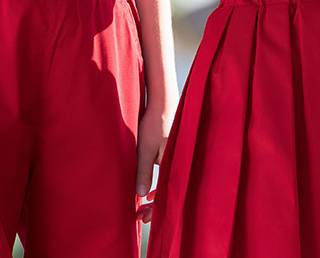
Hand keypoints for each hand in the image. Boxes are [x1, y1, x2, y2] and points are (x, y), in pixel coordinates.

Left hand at [135, 105, 173, 222]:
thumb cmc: (155, 124)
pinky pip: (170, 175)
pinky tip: (152, 191)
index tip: (141, 218)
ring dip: (157, 197)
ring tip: (144, 206)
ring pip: (169, 185)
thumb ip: (143, 172)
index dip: (154, 209)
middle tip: (140, 217)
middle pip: (168, 193)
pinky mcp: (175, 154)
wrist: (163, 102)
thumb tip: (141, 195)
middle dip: (155, 207)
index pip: (165, 195)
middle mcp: (179, 163)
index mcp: (173, 164)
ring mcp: (178, 158)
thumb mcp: (145, 149)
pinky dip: (161, 185)